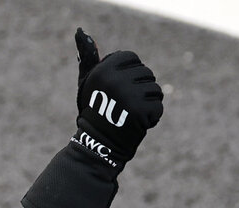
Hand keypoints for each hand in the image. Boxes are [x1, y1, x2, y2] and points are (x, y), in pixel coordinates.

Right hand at [72, 28, 164, 170]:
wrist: (97, 145)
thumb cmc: (94, 112)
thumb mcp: (89, 82)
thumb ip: (89, 58)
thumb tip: (81, 32)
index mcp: (105, 68)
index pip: (133, 59)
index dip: (131, 75)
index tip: (118, 90)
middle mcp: (116, 79)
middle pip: (147, 74)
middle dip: (140, 90)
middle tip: (123, 106)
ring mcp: (129, 95)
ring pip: (155, 90)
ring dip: (147, 104)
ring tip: (129, 115)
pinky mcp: (140, 111)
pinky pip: (158, 108)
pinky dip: (151, 118)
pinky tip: (135, 124)